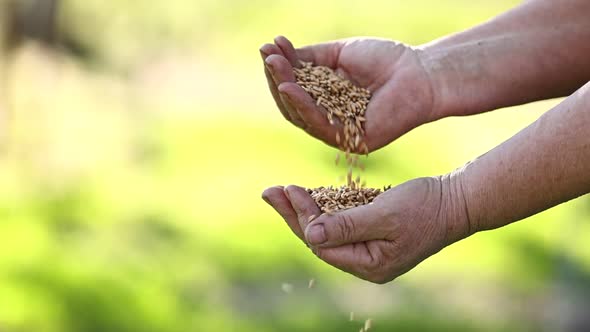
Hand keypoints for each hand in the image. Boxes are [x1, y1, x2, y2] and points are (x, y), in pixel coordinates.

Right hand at [260, 36, 438, 151]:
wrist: (421, 71)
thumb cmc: (384, 59)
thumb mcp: (339, 54)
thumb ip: (309, 58)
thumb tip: (275, 53)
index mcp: (325, 100)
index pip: (294, 88)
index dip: (279, 69)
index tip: (267, 47)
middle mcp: (328, 119)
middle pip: (292, 104)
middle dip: (277, 78)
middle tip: (266, 55)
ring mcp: (339, 133)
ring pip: (302, 115)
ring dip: (284, 90)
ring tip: (273, 66)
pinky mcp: (352, 141)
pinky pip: (320, 125)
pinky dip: (302, 105)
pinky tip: (289, 86)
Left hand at [261, 176, 470, 282]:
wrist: (459, 199)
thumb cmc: (426, 206)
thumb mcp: (385, 215)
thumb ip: (347, 226)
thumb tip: (310, 235)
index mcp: (369, 265)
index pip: (322, 244)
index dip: (301, 217)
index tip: (287, 189)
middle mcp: (366, 262)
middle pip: (320, 239)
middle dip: (294, 214)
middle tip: (270, 191)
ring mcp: (371, 249)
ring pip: (328, 230)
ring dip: (306, 210)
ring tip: (281, 191)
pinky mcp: (374, 233)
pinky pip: (342, 223)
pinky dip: (326, 208)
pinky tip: (309, 195)